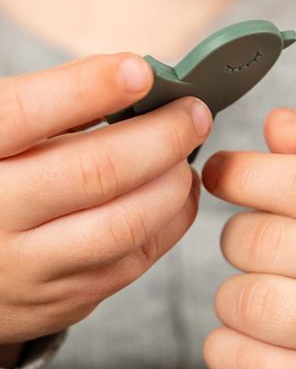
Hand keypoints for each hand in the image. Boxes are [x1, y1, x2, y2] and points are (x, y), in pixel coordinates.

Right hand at [0, 53, 211, 349]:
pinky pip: (135, 259)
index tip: (141, 71)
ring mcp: (31, 268)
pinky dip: (171, 219)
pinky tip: (178, 194)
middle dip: (162, 138)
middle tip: (194, 114)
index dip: (89, 88)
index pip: (27, 115)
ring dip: (174, 184)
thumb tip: (136, 91)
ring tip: (186, 156)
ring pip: (128, 225)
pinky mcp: (65, 298)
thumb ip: (48, 114)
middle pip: (97, 172)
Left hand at [202, 109, 295, 368]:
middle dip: (239, 237)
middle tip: (251, 242)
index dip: (250, 173)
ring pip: (250, 301)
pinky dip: (227, 342)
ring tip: (257, 292)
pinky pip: (242, 359)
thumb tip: (277, 124)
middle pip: (268, 242)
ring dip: (233, 293)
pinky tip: (251, 334)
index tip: (221, 172)